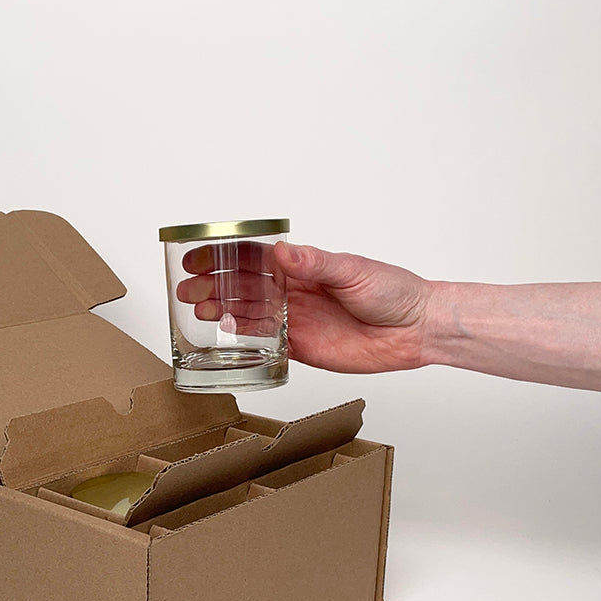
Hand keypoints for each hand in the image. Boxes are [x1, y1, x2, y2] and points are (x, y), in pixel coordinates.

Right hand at [176, 241, 430, 372]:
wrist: (415, 330)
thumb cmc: (392, 292)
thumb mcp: (353, 271)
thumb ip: (316, 264)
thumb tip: (285, 251)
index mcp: (302, 267)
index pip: (253, 258)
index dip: (221, 257)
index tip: (195, 257)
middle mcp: (293, 292)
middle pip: (242, 287)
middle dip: (211, 286)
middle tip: (185, 290)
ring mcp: (294, 320)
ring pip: (247, 315)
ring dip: (220, 311)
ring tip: (197, 310)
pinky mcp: (301, 349)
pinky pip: (265, 345)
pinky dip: (242, 340)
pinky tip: (222, 335)